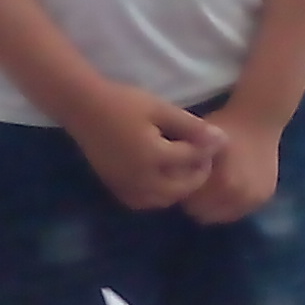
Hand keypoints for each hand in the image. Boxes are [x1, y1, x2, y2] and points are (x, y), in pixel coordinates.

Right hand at [68, 85, 222, 211]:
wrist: (84, 108)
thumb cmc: (123, 103)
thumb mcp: (161, 109)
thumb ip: (191, 126)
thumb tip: (220, 140)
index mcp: (153, 157)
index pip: (191, 161)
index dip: (207, 152)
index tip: (214, 141)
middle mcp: (140, 179)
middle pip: (180, 188)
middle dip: (196, 176)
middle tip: (201, 158)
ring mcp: (126, 186)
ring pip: (163, 200)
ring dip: (178, 188)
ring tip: (183, 167)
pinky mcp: (115, 188)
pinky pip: (143, 201)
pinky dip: (157, 194)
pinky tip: (161, 177)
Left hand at [182, 110, 280, 225]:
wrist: (260, 117)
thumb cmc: (225, 125)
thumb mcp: (198, 142)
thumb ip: (183, 167)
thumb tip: (167, 184)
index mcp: (224, 184)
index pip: (190, 205)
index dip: (183, 193)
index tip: (181, 182)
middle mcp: (241, 196)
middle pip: (205, 214)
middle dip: (197, 202)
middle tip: (195, 185)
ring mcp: (254, 199)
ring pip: (222, 215)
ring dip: (214, 205)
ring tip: (212, 185)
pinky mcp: (264, 197)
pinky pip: (239, 210)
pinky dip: (230, 202)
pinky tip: (227, 185)